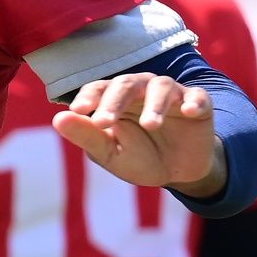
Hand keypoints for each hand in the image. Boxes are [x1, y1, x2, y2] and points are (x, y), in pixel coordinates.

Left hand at [51, 73, 221, 195]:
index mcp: (116, 99)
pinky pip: (197, 97)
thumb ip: (87, 136)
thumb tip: (57, 119)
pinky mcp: (198, 105)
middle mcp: (142, 89)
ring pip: (161, 86)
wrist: (178, 172)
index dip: (89, 97)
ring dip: (154, 104)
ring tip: (150, 125)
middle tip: (105, 122)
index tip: (78, 111)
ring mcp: (171, 95)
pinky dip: (194, 102)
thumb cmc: (139, 158)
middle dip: (114, 101)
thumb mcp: (111, 153)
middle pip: (126, 84)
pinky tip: (190, 112)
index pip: (99, 88)